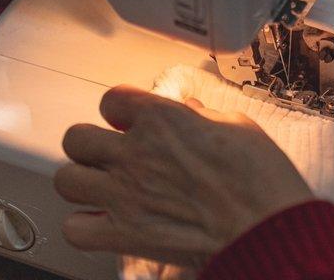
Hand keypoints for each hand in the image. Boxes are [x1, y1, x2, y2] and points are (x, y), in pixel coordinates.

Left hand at [54, 85, 312, 267]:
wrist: (267, 227)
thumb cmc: (262, 178)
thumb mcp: (238, 126)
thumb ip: (202, 116)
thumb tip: (187, 112)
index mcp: (164, 119)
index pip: (112, 99)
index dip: (120, 110)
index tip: (129, 120)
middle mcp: (136, 153)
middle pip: (77, 138)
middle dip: (93, 145)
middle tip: (113, 154)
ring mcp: (125, 194)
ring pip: (66, 180)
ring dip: (84, 182)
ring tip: (105, 188)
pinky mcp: (125, 234)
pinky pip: (74, 229)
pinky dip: (85, 227)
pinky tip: (106, 223)